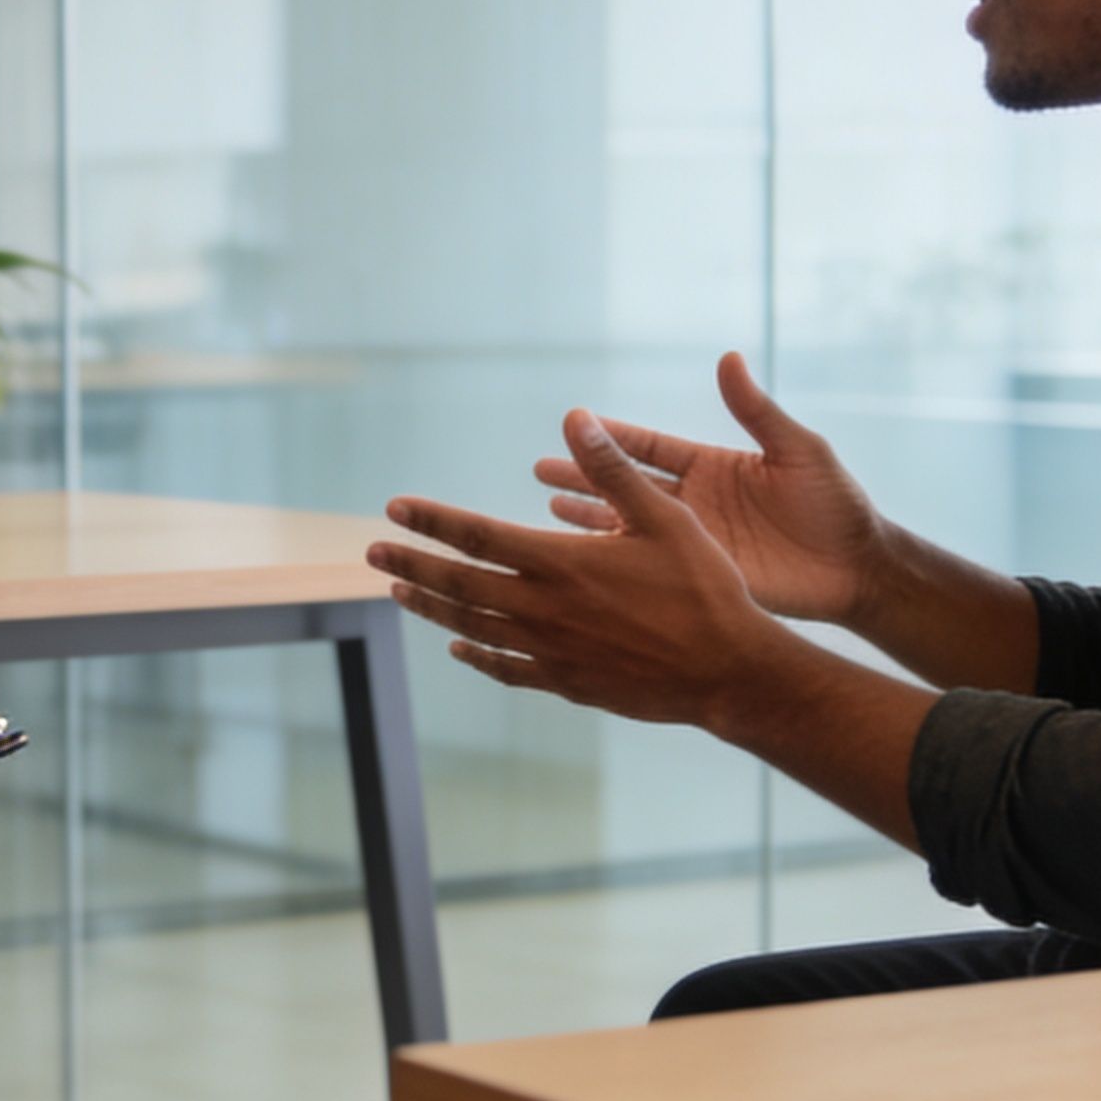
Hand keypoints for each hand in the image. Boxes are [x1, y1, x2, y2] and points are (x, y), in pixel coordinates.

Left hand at [375, 408, 797, 731]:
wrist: (727, 672)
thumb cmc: (704, 588)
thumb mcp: (665, 517)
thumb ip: (612, 469)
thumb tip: (574, 416)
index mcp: (561, 564)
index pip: (475, 536)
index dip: (430, 521)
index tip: (394, 509)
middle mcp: (544, 610)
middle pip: (460, 584)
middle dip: (412, 565)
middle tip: (372, 554)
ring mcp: (551, 652)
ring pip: (473, 627)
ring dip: (433, 607)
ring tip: (401, 591)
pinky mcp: (567, 683)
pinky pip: (507, 669)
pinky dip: (476, 656)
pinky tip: (459, 646)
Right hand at [528, 353, 891, 626]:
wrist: (857, 567)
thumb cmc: (834, 504)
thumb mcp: (798, 449)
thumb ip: (757, 410)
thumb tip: (728, 358)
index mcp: (712, 466)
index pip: (650, 447)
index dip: (614, 437)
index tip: (575, 424)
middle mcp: (695, 501)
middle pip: (627, 484)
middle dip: (585, 475)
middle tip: (540, 468)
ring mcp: (694, 541)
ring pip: (628, 525)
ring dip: (589, 517)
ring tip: (547, 508)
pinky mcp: (700, 577)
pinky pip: (648, 568)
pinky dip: (615, 561)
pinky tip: (583, 557)